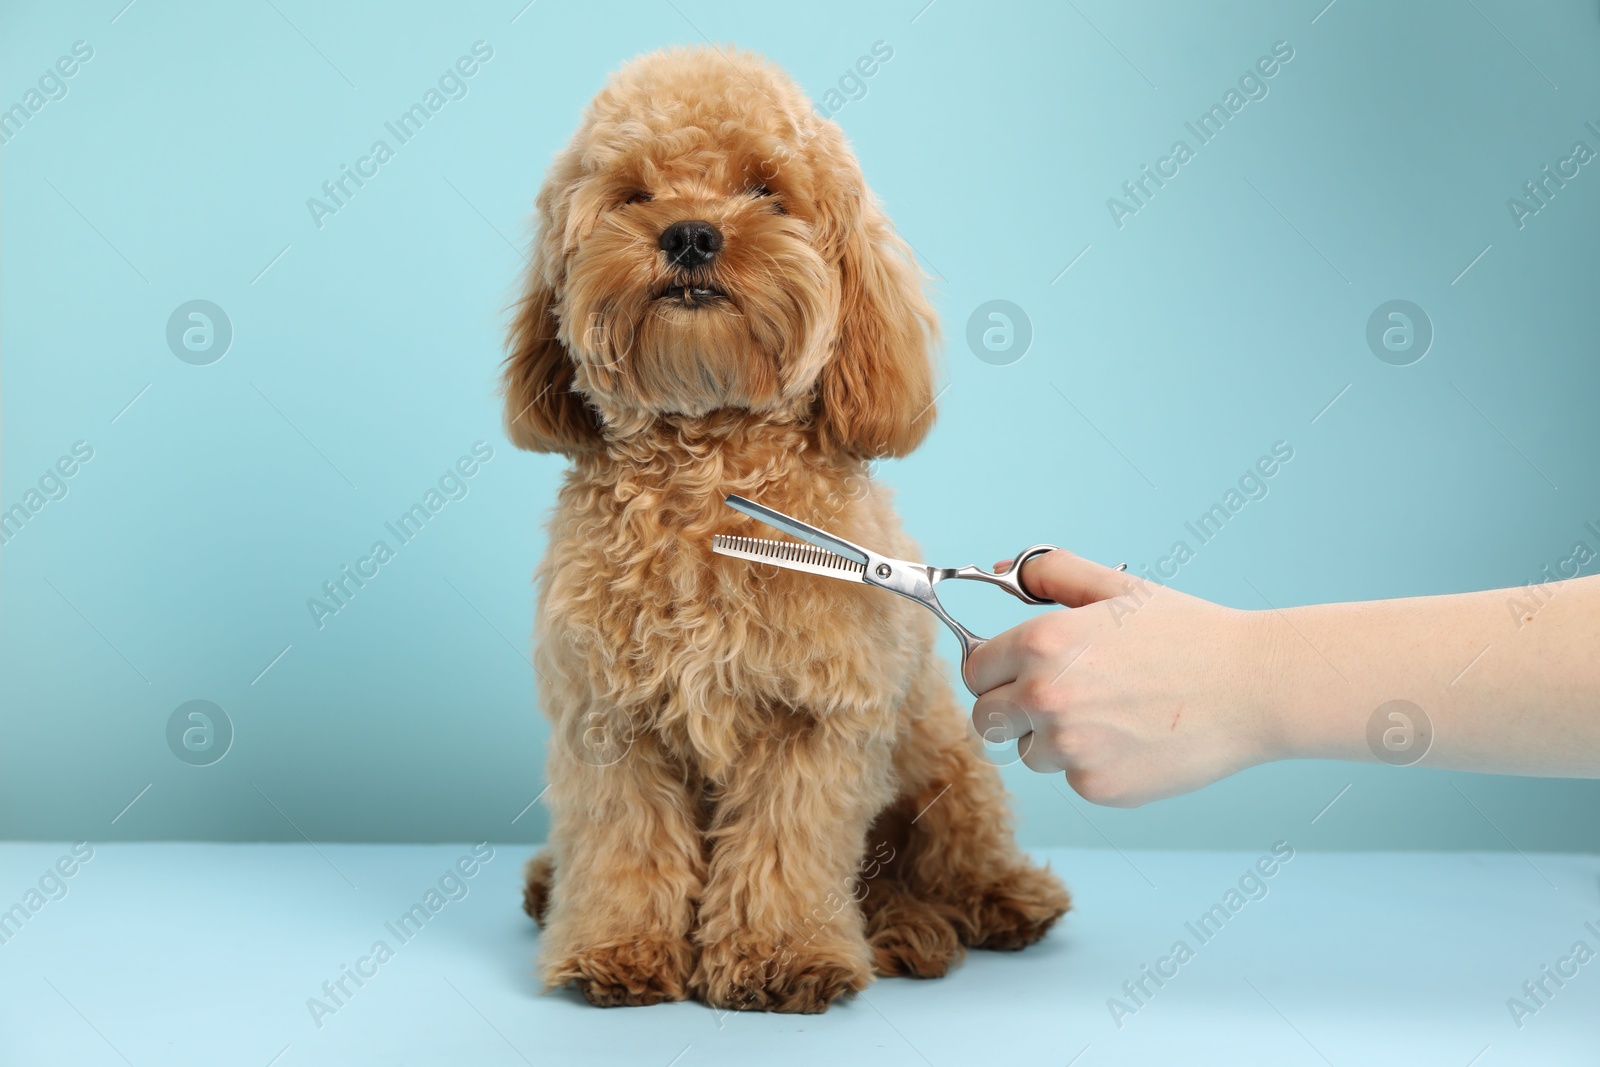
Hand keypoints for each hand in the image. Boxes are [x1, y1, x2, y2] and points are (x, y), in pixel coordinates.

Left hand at [967, 551, 1279, 806]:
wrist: (1253, 686)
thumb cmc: (1186, 633)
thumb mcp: (1116, 588)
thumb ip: (1049, 572)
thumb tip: (1000, 572)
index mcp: (1040, 643)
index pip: (974, 670)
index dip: (995, 670)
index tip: (1018, 671)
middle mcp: (1045, 696)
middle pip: (985, 718)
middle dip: (1011, 709)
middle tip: (1058, 695)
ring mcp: (1069, 747)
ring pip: (1028, 751)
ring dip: (1052, 739)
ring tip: (1110, 712)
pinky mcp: (1096, 785)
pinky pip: (1070, 777)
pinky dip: (1092, 764)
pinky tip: (1134, 738)